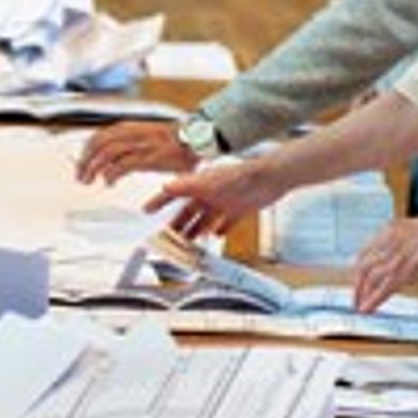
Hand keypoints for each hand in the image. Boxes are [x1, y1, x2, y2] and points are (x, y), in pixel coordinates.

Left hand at [77, 121, 194, 184]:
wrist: (196, 139)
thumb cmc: (172, 141)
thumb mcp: (144, 137)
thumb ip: (126, 145)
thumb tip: (106, 160)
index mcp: (129, 128)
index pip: (98, 136)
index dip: (85, 152)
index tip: (80, 164)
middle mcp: (132, 133)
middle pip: (98, 144)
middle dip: (85, 161)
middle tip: (80, 176)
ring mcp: (140, 145)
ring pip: (106, 154)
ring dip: (94, 169)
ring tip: (89, 181)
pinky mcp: (149, 157)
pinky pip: (123, 166)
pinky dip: (111, 174)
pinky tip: (108, 182)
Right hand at [154, 154, 289, 237]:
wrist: (270, 177)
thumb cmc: (242, 175)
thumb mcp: (209, 182)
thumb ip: (187, 185)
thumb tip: (167, 187)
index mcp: (199, 185)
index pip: (174, 193)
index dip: (160, 201)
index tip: (147, 210)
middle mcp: (209, 193)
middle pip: (188, 211)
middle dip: (177, 223)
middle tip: (167, 235)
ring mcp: (224, 201)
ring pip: (204, 219)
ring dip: (195, 230)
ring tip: (187, 242)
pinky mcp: (239, 209)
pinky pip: (226, 222)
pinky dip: (220, 229)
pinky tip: (216, 236)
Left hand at [350, 213, 417, 312]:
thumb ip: (407, 241)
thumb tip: (409, 253)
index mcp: (389, 230)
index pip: (365, 251)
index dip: (358, 267)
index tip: (358, 277)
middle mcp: (386, 242)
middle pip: (362, 266)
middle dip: (357, 284)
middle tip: (356, 296)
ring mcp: (394, 257)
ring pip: (368, 279)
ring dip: (361, 294)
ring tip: (359, 306)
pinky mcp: (405, 271)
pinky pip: (383, 289)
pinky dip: (373, 300)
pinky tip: (367, 309)